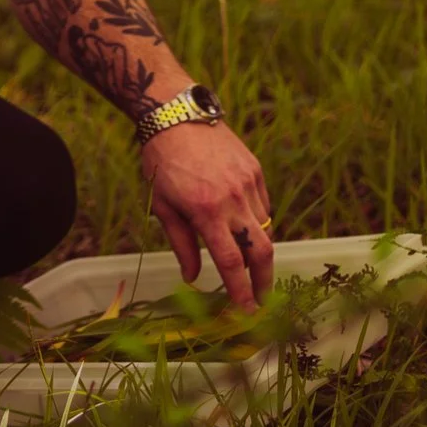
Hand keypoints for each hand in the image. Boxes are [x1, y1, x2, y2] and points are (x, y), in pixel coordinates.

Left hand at [141, 121, 274, 309]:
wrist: (176, 113)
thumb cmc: (161, 161)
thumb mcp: (162, 204)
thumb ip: (181, 243)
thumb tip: (192, 278)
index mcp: (205, 210)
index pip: (230, 262)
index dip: (241, 292)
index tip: (247, 313)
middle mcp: (232, 198)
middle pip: (261, 251)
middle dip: (264, 281)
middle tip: (261, 300)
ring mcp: (247, 183)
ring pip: (264, 228)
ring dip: (257, 249)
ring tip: (245, 260)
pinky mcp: (254, 170)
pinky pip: (263, 206)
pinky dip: (256, 222)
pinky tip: (242, 224)